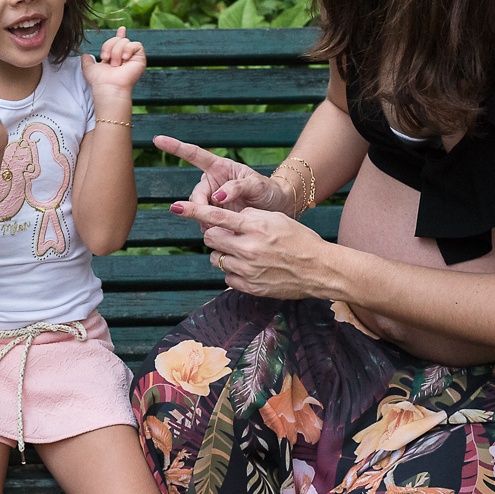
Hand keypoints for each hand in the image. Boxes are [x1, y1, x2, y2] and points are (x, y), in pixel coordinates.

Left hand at [81, 26, 145, 95]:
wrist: (108, 86)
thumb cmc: (99, 80)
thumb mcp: (89, 69)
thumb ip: (86, 61)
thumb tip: (85, 55)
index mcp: (114, 57)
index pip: (119, 42)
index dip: (121, 35)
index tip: (122, 28)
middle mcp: (124, 57)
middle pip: (118, 39)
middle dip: (109, 46)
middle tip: (106, 59)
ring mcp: (133, 58)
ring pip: (125, 41)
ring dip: (116, 52)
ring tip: (115, 65)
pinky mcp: (140, 59)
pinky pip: (136, 45)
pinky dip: (128, 49)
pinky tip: (124, 58)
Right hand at [152, 135, 292, 220]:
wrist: (278, 209)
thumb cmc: (269, 191)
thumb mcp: (257, 185)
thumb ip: (237, 188)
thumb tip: (216, 197)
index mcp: (220, 167)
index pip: (194, 155)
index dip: (175, 147)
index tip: (157, 140)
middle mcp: (212, 182)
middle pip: (194, 195)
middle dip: (198, 208)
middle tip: (210, 221)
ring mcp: (212, 200)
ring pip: (197, 211)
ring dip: (205, 220)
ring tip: (223, 227)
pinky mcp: (215, 215)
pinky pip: (205, 223)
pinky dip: (211, 229)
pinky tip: (223, 232)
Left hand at [170, 200, 326, 299]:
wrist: (320, 270)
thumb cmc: (300, 240)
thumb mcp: (276, 218)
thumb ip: (250, 216)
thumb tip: (230, 217)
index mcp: (254, 227)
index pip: (216, 215)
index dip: (193, 210)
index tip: (175, 206)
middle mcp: (248, 248)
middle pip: (210, 238)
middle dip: (214, 234)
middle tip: (226, 234)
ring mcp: (248, 270)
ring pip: (216, 258)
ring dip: (223, 253)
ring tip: (242, 252)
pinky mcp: (250, 287)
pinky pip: (227, 276)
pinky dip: (233, 270)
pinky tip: (250, 267)